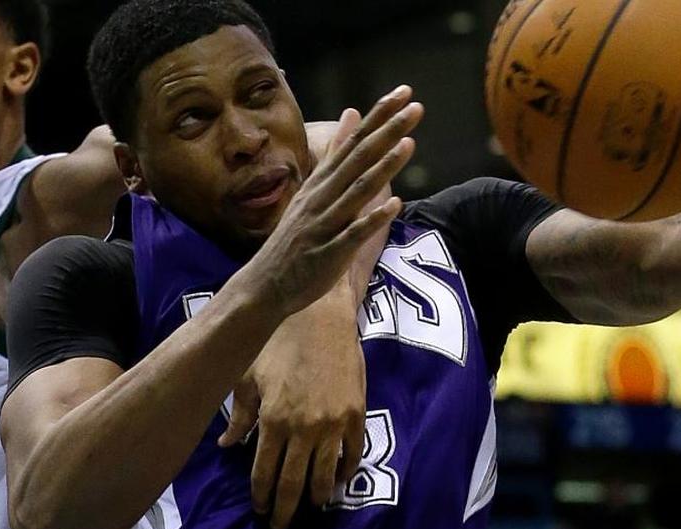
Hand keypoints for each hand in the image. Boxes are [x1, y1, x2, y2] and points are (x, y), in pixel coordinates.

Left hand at [218, 286, 366, 528]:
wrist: (321, 315)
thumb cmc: (277, 341)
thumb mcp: (248, 376)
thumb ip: (239, 416)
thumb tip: (226, 445)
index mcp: (273, 421)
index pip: (263, 473)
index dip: (260, 498)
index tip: (258, 511)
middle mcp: (303, 429)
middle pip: (293, 484)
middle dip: (285, 511)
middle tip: (280, 528)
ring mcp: (333, 425)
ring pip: (325, 476)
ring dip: (317, 498)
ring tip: (312, 510)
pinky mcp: (356, 415)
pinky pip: (352, 454)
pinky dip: (345, 472)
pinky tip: (339, 481)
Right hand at [243, 85, 422, 317]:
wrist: (265, 284)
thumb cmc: (295, 239)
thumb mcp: (313, 189)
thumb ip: (335, 153)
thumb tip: (352, 113)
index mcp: (322, 182)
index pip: (354, 141)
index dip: (379, 116)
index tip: (404, 92)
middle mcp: (323, 197)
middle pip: (359, 159)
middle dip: (387, 131)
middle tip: (415, 106)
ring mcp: (325, 224)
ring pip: (357, 191)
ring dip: (382, 167)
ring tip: (408, 144)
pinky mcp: (329, 252)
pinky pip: (353, 233)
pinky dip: (372, 218)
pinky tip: (395, 205)